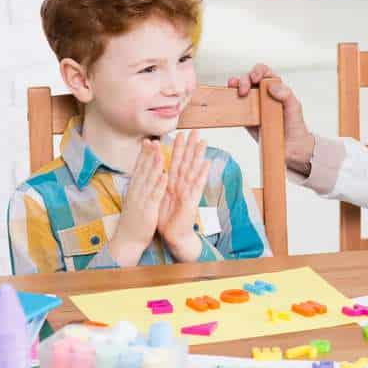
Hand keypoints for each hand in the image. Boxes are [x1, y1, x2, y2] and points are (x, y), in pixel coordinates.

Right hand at [108, 140, 165, 266]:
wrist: (127, 240)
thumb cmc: (133, 220)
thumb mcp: (134, 200)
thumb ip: (138, 188)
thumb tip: (141, 176)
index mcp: (134, 189)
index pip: (138, 168)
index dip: (143, 154)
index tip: (148, 140)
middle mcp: (136, 192)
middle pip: (142, 170)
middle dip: (148, 155)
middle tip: (154, 140)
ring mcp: (141, 200)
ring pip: (148, 180)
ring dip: (154, 165)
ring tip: (161, 152)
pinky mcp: (147, 210)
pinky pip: (154, 196)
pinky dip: (159, 185)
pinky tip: (165, 175)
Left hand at [157, 130, 210, 261]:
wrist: (174, 235)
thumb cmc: (167, 217)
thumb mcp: (160, 198)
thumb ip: (161, 184)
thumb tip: (160, 171)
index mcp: (172, 184)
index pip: (175, 162)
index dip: (177, 148)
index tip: (179, 134)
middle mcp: (182, 185)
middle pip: (187, 162)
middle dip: (190, 146)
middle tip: (195, 131)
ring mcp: (189, 192)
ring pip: (193, 170)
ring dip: (198, 156)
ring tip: (203, 142)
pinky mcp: (192, 201)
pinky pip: (197, 186)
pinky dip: (202, 174)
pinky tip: (206, 163)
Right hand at [228, 64, 315, 174]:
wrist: (291, 147)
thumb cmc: (295, 125)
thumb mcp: (295, 107)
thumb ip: (286, 94)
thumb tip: (272, 86)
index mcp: (275, 88)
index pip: (264, 73)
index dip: (258, 71)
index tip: (256, 79)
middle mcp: (263, 94)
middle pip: (249, 79)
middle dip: (244, 80)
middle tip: (244, 90)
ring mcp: (254, 105)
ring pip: (241, 90)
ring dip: (235, 85)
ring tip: (233, 88)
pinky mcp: (247, 118)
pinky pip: (237, 107)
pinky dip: (231, 101)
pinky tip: (230, 99)